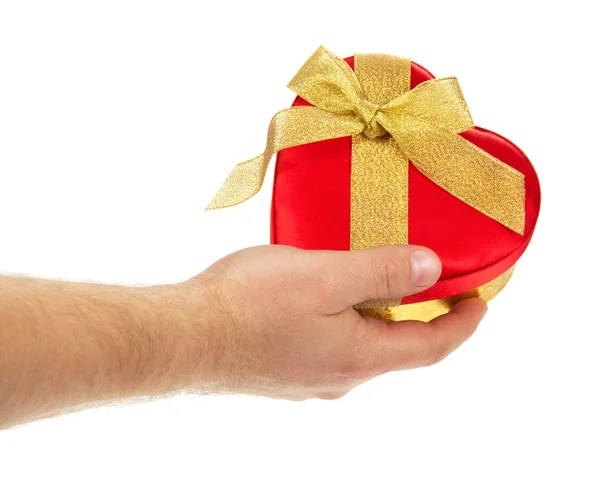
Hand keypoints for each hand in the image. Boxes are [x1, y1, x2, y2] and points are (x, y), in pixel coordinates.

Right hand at [172, 245, 486, 400]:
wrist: (183, 337)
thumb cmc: (249, 306)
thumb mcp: (327, 277)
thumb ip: (383, 273)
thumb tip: (432, 271)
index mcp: (360, 357)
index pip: (432, 346)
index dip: (462, 323)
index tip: (480, 301)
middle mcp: (341, 376)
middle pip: (398, 347)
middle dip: (421, 317)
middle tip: (431, 282)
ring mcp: (311, 376)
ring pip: (362, 345)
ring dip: (379, 316)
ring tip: (377, 279)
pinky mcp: (285, 368)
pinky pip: (332, 344)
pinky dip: (347, 320)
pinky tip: (328, 297)